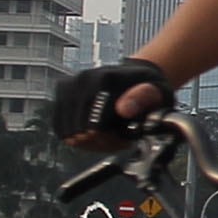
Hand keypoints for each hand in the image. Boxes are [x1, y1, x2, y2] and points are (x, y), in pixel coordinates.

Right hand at [52, 59, 173, 144]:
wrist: (134, 75)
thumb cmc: (147, 88)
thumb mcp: (156, 92)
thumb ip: (143, 99)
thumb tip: (123, 109)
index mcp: (105, 80)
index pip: (96, 127)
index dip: (111, 141)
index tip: (125, 139)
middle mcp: (82, 80)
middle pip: (80, 132)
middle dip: (101, 143)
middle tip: (118, 139)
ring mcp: (68, 87)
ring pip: (68, 134)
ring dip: (89, 143)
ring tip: (108, 136)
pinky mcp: (61, 95)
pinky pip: (61, 129)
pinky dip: (76, 138)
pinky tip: (94, 133)